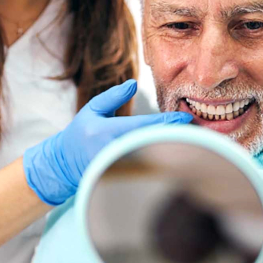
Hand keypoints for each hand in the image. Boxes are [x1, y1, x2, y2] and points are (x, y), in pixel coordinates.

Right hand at [23, 80, 191, 204]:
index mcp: (106, 131)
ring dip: (172, 150)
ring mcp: (118, 168)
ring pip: (151, 158)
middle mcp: (113, 151)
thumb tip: (134, 84)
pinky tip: (176, 156)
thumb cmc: (79, 134)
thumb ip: (113, 97)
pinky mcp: (120, 179)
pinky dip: (162, 162)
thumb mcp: (92, 110)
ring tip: (193, 142)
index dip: (167, 122)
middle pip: (153, 144)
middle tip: (198, 130)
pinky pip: (145, 169)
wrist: (63, 165)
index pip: (144, 126)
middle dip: (176, 137)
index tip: (186, 118)